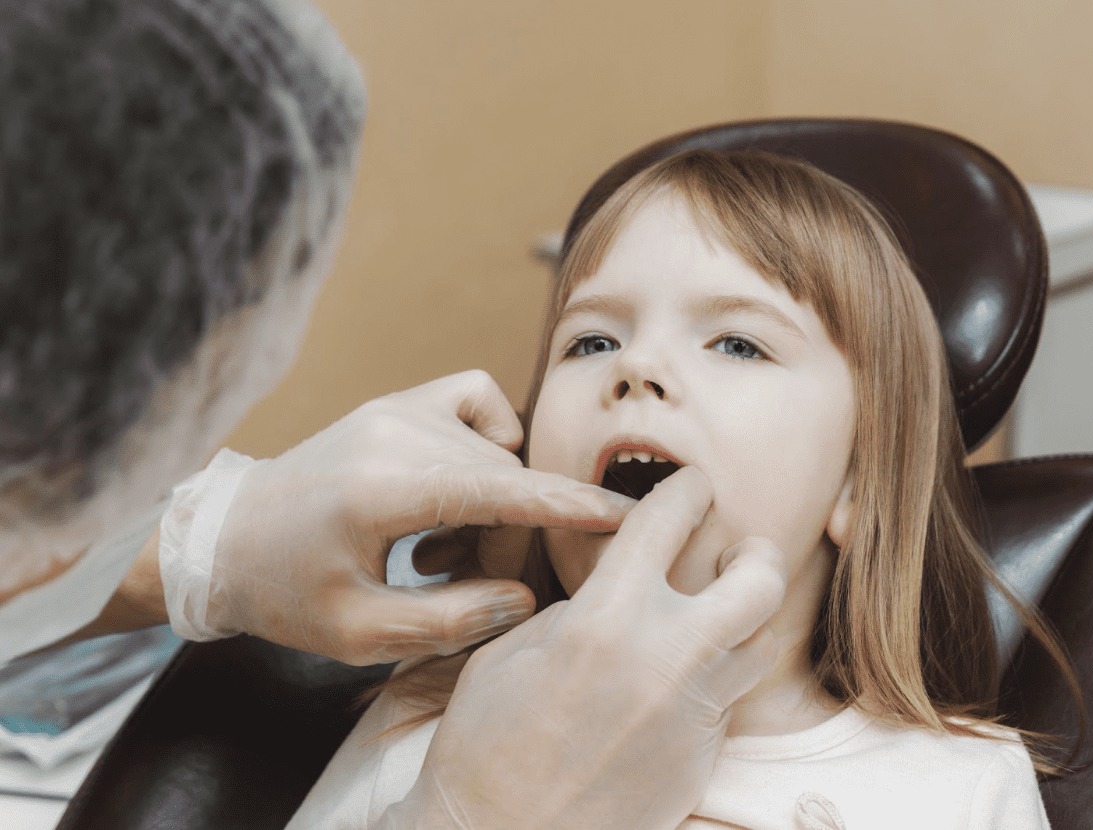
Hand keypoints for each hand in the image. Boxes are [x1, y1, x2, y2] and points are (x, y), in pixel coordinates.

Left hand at [196, 370, 634, 664]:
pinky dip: (489, 440)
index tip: (626, 516)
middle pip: (505, 479)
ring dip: (494, 502)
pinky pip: (477, 400)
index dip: (571, 506)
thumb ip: (451, 619)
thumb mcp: (360, 633)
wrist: (223, 539)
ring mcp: (396, 408)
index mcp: (385, 488)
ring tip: (444, 554)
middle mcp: (397, 431)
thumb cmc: (284, 592)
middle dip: (510, 539)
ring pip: (497, 449)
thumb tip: (522, 595)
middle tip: (473, 587)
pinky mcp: (395, 403)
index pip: (504, 490)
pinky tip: (458, 488)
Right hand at [391, 467, 788, 829]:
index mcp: (605, 619)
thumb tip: (614, 589)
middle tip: (738, 550)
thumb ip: (573, 610)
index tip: (693, 485)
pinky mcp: (702, 756)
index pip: (666, 522)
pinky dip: (718, 676)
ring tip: (717, 614)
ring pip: (761, 642)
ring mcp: (692, 712)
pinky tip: (684, 678)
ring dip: (745, 619)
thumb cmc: (485, 746)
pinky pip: (733, 698)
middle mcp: (665, 658)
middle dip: (755, 553)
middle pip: (758, 581)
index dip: (687, 489)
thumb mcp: (508, 653)